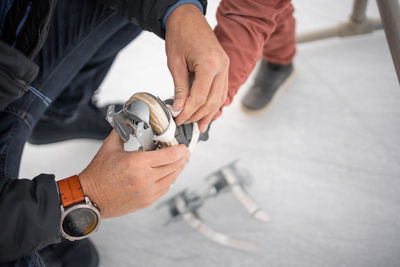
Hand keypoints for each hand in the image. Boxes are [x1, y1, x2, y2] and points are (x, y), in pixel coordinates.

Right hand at [78, 131, 189, 217]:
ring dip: (178, 169)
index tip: (183, 147)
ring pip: (172, 179)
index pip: (169, 156)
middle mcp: (145, 178)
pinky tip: (169, 175)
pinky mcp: (146, 201)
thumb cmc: (97, 175)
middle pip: (174, 167)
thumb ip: (121, 130)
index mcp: (137, 162)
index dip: (180, 150)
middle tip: (184, 153)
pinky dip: (170, 180)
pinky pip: (165, 189)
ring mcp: (147, 191)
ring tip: (179, 162)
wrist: (89, 197)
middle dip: (182, 158)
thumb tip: (128, 120)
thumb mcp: (109, 147)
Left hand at [165, 4, 228, 131]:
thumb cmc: (180, 35)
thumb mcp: (175, 63)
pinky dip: (215, 103)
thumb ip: (180, 88)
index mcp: (209, 64)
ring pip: (220, 97)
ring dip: (210, 113)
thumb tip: (179, 108)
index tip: (178, 119)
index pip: (199, 97)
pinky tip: (209, 112)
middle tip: (186, 123)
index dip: (188, 111)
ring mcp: (225, 66)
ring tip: (200, 126)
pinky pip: (222, 90)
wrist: (187, 17)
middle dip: (198, 115)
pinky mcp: (224, 66)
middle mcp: (222, 67)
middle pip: (212, 100)